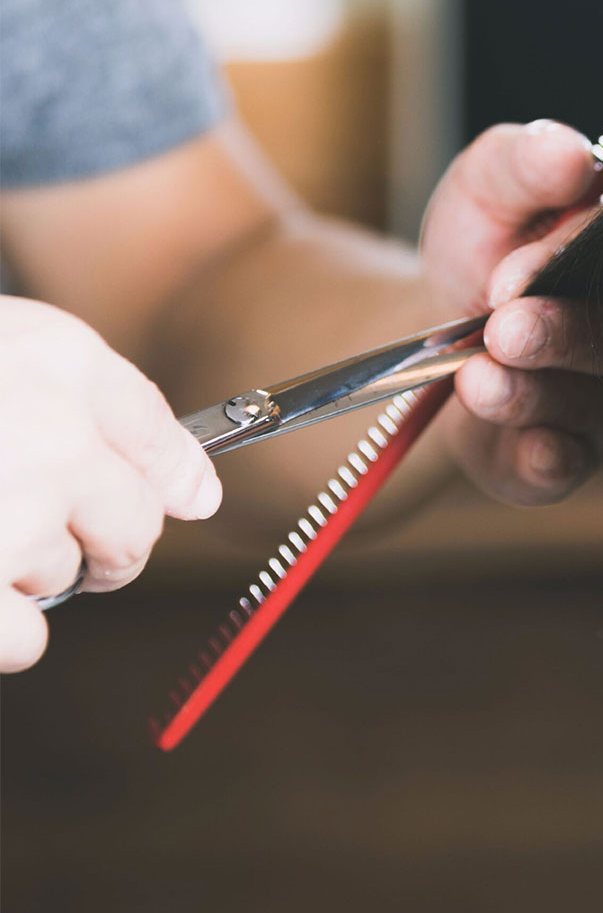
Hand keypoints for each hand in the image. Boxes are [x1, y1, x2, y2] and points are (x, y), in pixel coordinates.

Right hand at [0, 297, 220, 671]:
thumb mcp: (8, 345)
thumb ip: (105, 406)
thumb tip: (198, 496)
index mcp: (57, 360)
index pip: (161, 439)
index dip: (169, 479)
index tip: (178, 496)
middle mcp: (46, 435)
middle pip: (133, 526)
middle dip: (105, 539)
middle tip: (50, 528)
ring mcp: (3, 518)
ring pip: (70, 577)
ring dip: (26, 570)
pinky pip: (26, 642)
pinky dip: (4, 630)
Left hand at [419, 120, 602, 504]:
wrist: (432, 336)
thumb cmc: (479, 249)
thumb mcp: (485, 188)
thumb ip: (522, 165)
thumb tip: (572, 153)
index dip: (561, 266)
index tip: (507, 277)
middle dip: (555, 336)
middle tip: (503, 330)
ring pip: (584, 408)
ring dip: (528, 395)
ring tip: (474, 379)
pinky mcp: (572, 456)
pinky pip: (570, 467)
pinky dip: (547, 461)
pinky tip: (528, 448)